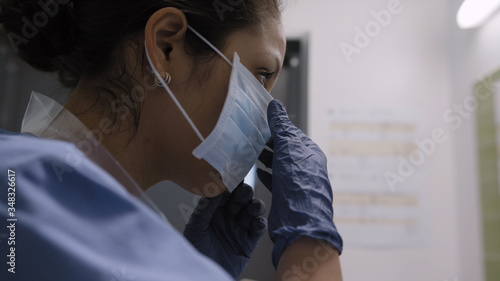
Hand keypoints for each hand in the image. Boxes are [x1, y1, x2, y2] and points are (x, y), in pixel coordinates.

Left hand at [183, 183, 266, 278]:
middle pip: (242, 198)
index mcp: (214, 210)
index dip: (231, 184)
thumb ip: (206, 207)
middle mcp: (228, 216)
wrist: (203, 275)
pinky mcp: (248, 240)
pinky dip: (260, 223)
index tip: (234, 177)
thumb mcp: (196, 226)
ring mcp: (239, 227)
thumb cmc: (196, 250)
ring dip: (255, 206)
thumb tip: (216, 188)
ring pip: (253, 210)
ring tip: (252, 208)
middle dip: (244, 193)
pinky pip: (258, 227)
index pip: (226, 192)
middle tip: (243, 193)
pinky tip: (256, 223)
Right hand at [257, 100, 342, 267]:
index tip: (258, 120)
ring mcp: (295, 182)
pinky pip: (274, 180)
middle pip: (283, 149)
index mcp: (309, 153)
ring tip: (247, 150)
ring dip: (264, 157)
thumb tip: (275, 104)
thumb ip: (281, 126)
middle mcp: (304, 166)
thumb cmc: (298, 181)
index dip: (275, 126)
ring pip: (278, 164)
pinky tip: (254, 171)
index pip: (291, 133)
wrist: (300, 219)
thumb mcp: (288, 147)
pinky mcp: (286, 195)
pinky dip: (264, 173)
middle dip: (267, 142)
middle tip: (248, 134)